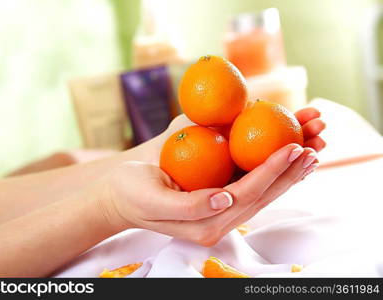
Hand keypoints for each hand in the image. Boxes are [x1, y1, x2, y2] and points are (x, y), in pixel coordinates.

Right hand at [96, 106, 325, 245]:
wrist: (120, 193)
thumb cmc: (131, 193)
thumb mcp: (151, 199)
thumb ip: (187, 206)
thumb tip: (224, 199)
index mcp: (205, 223)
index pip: (247, 195)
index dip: (271, 171)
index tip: (293, 147)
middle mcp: (219, 219)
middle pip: (263, 195)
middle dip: (290, 172)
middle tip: (315, 146)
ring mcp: (220, 208)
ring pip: (262, 191)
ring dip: (287, 172)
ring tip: (311, 150)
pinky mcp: (219, 196)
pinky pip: (250, 183)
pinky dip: (270, 169)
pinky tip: (285, 156)